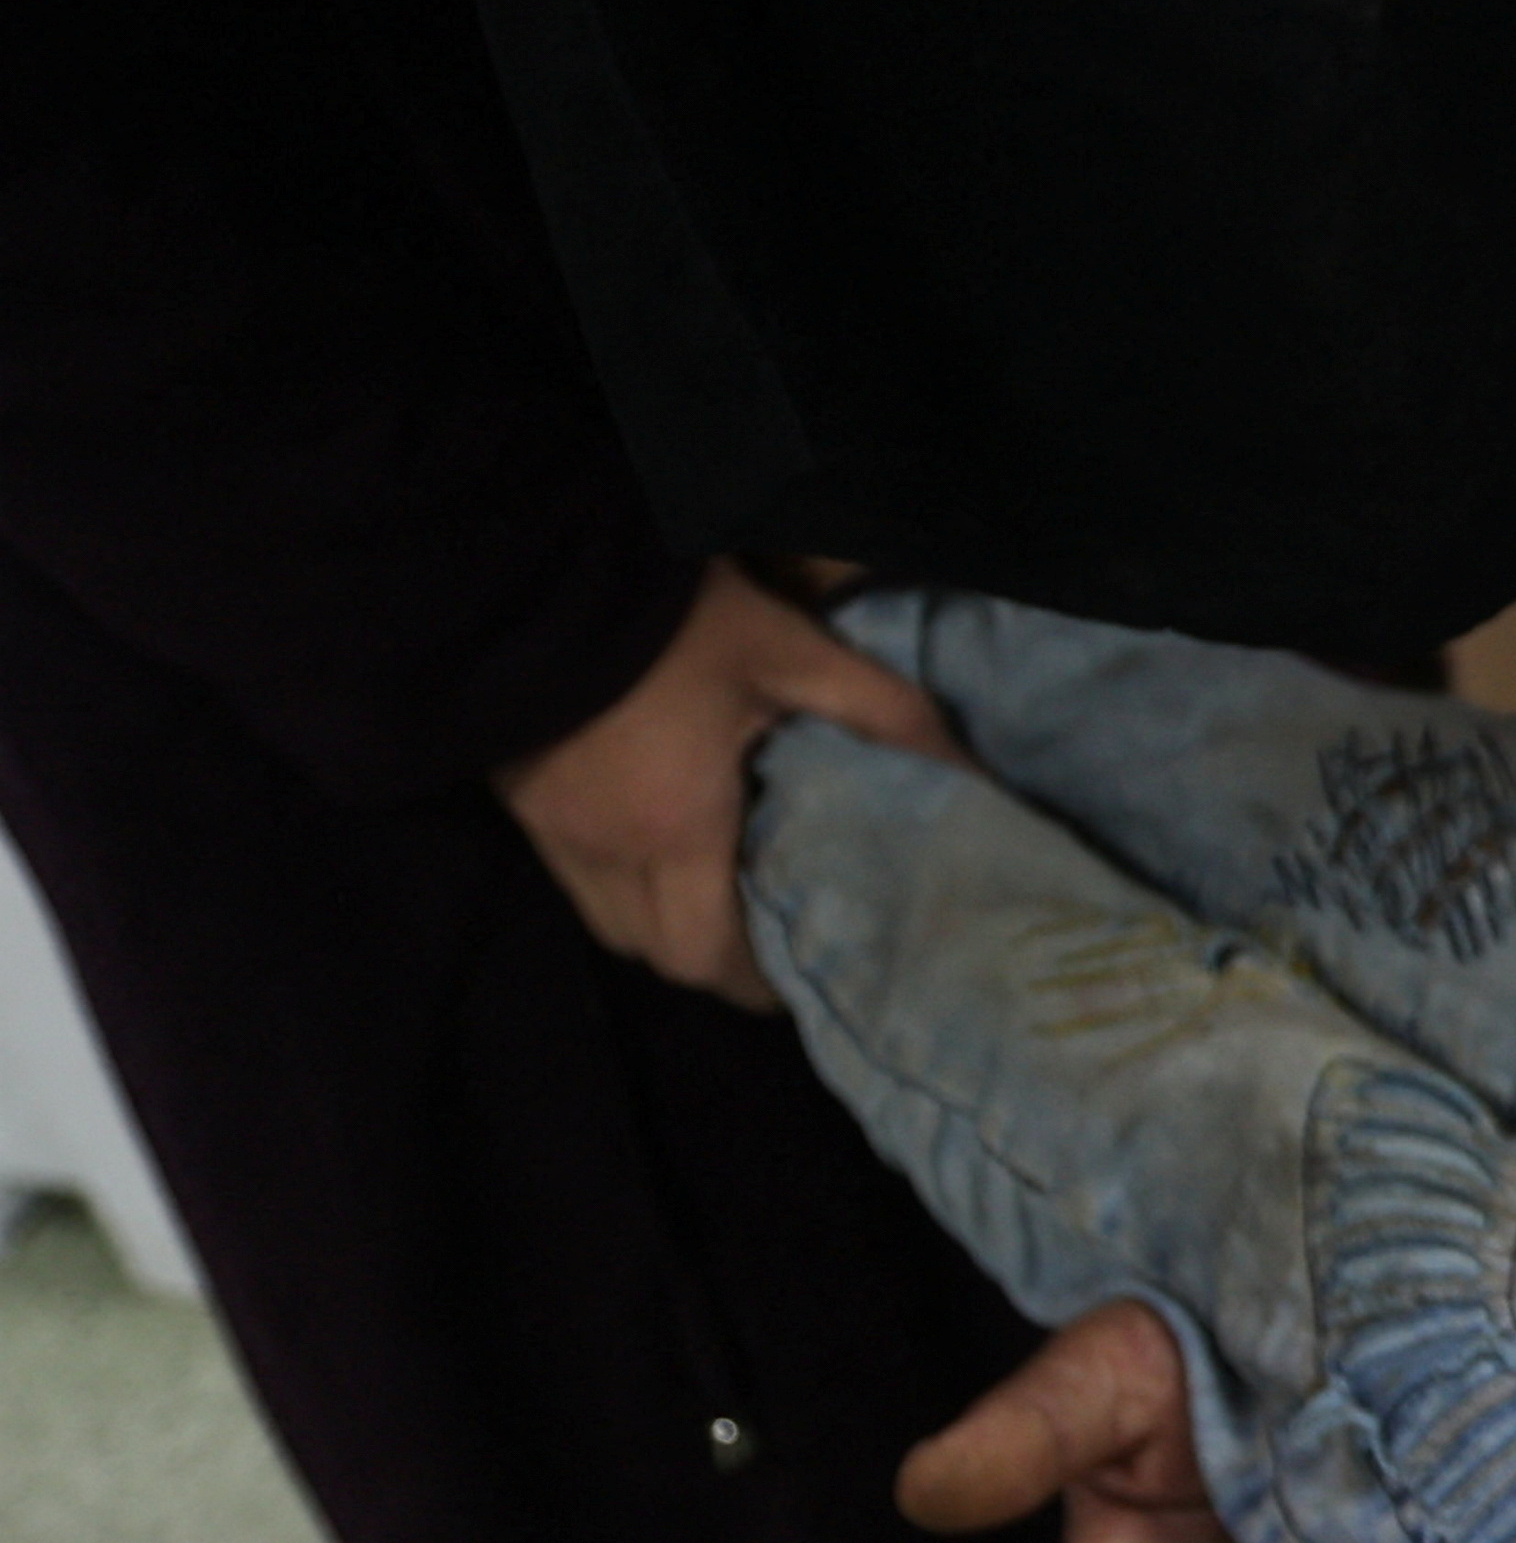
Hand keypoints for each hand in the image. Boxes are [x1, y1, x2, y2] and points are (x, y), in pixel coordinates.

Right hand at [496, 556, 957, 1005]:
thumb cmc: (670, 618)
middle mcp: (602, 849)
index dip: (759, 981)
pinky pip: (574, 875)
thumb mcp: (789, 651)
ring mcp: (551, 829)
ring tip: (723, 887)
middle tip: (773, 926)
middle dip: (718, 957)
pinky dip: (622, 880)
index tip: (806, 964)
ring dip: (666, 921)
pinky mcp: (518, 801)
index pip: (707, 956)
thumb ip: (881, 713)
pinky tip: (661, 838)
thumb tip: (970, 773)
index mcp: (671, 828)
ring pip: (611, 922)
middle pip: (657, 954)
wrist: (529, 561)